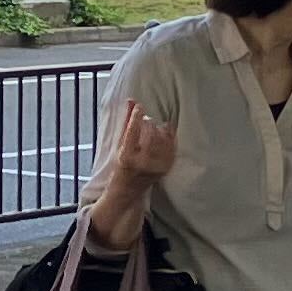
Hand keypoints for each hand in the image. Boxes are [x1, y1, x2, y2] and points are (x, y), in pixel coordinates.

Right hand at [89, 97, 175, 228]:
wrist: (128, 190)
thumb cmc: (122, 164)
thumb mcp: (120, 145)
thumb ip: (126, 122)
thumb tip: (131, 101)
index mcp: (126, 157)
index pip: (132, 132)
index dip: (136, 117)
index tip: (139, 107)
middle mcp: (142, 163)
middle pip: (150, 134)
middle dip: (148, 123)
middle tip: (146, 120)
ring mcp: (156, 167)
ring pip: (162, 139)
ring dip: (159, 128)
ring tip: (153, 127)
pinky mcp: (166, 168)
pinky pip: (171, 146)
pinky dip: (169, 136)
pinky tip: (165, 132)